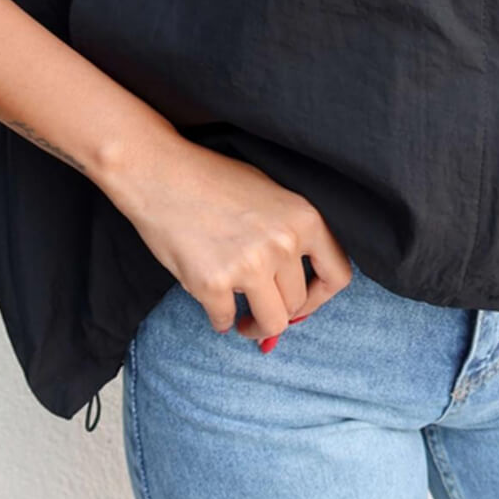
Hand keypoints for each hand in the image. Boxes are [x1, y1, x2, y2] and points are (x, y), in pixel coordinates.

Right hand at [99, 127, 352, 348]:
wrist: (160, 172)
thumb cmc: (213, 180)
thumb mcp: (270, 194)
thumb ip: (291, 235)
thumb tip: (301, 290)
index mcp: (304, 218)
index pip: (338, 275)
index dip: (321, 296)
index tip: (302, 302)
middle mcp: (283, 243)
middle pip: (297, 304)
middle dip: (279, 310)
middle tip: (259, 308)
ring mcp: (249, 265)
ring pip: (271, 323)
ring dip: (255, 326)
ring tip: (243, 320)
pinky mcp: (213, 284)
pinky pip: (225, 321)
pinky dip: (219, 319)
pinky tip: (212, 303)